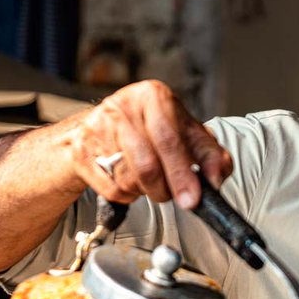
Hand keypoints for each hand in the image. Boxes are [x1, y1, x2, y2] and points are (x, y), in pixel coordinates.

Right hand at [70, 79, 231, 207]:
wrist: (100, 129)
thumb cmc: (150, 130)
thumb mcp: (185, 133)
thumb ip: (209, 153)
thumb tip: (216, 177)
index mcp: (154, 96)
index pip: (171, 139)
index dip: (184, 173)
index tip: (194, 198)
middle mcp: (123, 107)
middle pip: (148, 163)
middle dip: (169, 189)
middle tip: (183, 202)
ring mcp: (98, 128)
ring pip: (131, 180)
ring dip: (149, 191)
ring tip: (153, 181)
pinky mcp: (82, 151)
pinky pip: (113, 189)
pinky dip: (129, 195)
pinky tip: (132, 181)